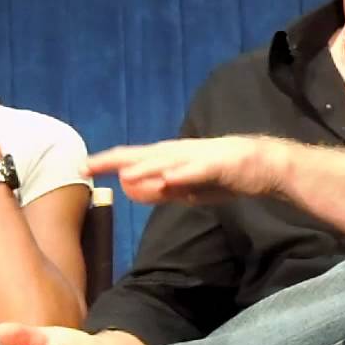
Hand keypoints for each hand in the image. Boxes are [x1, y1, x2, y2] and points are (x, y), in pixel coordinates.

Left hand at [84, 135, 289, 204]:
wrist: (262, 165)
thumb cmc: (222, 175)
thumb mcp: (187, 189)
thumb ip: (162, 190)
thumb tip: (132, 191)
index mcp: (170, 157)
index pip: (133, 159)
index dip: (108, 164)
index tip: (82, 169)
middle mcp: (179, 152)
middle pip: (142, 154)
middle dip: (115, 160)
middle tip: (86, 165)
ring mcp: (198, 157)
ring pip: (166, 161)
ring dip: (144, 166)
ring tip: (121, 172)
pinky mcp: (217, 164)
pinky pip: (197, 170)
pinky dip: (182, 173)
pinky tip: (167, 178)